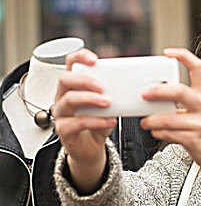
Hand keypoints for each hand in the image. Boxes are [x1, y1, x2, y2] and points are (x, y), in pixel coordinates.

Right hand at [54, 49, 115, 192]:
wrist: (91, 148)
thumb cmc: (98, 122)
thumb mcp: (108, 104)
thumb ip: (115, 92)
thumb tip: (136, 83)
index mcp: (73, 85)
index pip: (70, 63)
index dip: (80, 57)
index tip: (95, 59)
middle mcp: (62, 96)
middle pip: (65, 79)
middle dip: (85, 80)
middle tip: (103, 86)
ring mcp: (61, 113)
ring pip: (69, 100)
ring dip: (90, 99)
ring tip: (108, 102)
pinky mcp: (63, 130)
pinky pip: (77, 122)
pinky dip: (96, 120)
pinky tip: (110, 121)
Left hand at [141, 48, 200, 187]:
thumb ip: (182, 102)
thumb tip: (154, 95)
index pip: (196, 67)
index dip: (182, 56)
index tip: (167, 53)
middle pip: (179, 91)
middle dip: (158, 91)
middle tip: (144, 95)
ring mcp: (200, 123)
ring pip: (169, 118)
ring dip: (151, 120)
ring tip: (146, 121)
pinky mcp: (195, 139)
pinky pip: (170, 133)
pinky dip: (158, 132)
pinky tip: (156, 132)